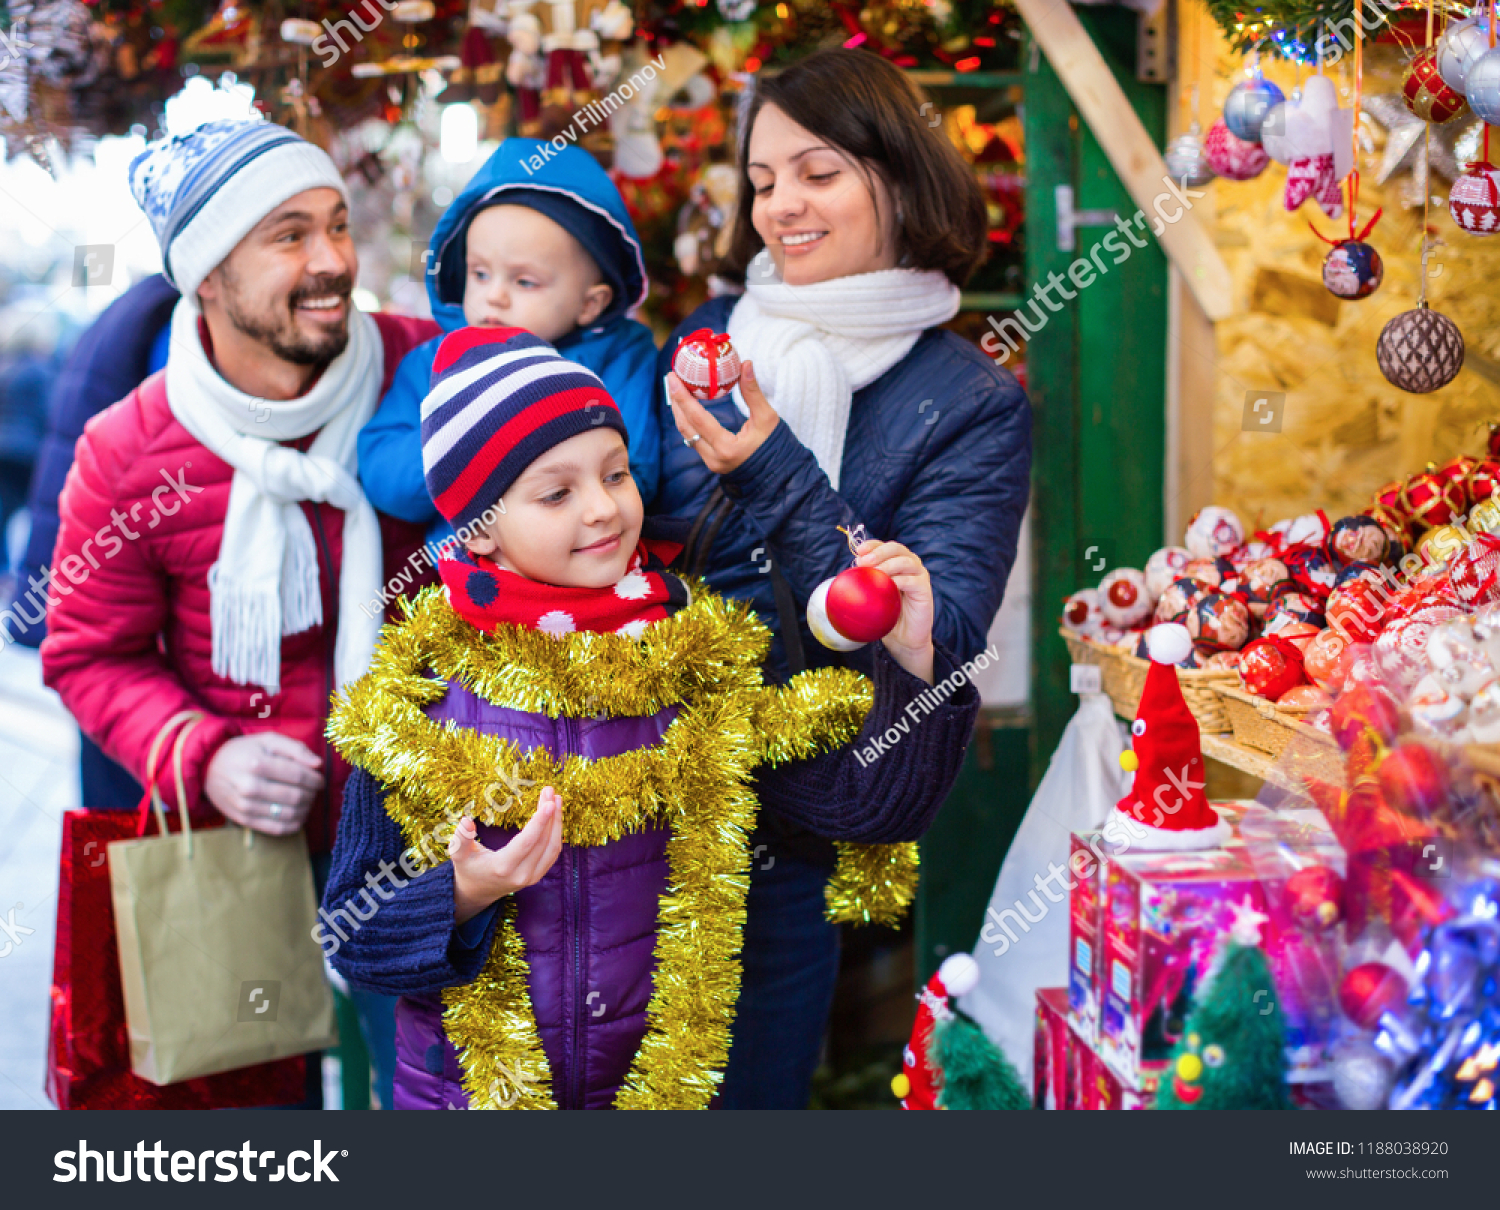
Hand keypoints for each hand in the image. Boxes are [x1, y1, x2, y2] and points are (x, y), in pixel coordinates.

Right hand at [203, 732, 324, 835]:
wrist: (209, 768)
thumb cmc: (245, 751)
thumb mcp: (268, 740)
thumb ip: (296, 749)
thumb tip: (318, 764)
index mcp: (257, 763)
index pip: (299, 776)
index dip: (316, 780)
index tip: (320, 779)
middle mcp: (250, 787)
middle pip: (296, 796)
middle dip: (312, 794)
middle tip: (314, 790)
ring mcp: (246, 806)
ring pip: (289, 814)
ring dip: (305, 809)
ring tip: (307, 801)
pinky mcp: (244, 820)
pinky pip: (277, 829)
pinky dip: (294, 824)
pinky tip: (298, 816)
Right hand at [450, 787, 563, 924]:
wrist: (478, 892)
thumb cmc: (468, 868)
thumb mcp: (459, 854)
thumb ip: (461, 838)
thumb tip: (466, 820)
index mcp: (502, 867)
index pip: (527, 842)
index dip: (540, 822)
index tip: (549, 802)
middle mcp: (521, 874)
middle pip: (543, 841)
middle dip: (550, 814)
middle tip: (550, 790)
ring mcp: (532, 877)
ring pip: (552, 847)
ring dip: (556, 822)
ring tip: (556, 798)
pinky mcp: (538, 875)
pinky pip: (552, 852)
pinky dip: (556, 832)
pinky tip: (554, 815)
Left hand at [666, 359, 779, 474]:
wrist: (778, 473)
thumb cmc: (775, 445)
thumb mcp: (767, 418)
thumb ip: (753, 392)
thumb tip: (746, 363)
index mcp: (727, 448)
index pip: (697, 419)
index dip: (683, 397)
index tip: (673, 378)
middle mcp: (714, 458)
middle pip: (686, 427)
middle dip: (677, 402)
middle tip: (672, 379)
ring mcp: (711, 463)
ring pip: (687, 435)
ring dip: (680, 412)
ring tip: (677, 390)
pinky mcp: (711, 462)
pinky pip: (694, 439)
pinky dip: (689, 422)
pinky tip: (688, 407)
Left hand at [855, 539, 936, 684]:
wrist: (902, 638)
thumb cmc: (886, 616)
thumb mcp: (872, 597)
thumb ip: (863, 584)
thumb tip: (845, 574)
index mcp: (896, 562)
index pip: (884, 546)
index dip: (872, 545)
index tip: (858, 551)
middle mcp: (910, 564)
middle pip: (896, 548)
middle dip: (878, 552)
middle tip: (864, 562)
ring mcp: (919, 575)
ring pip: (905, 561)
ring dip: (888, 564)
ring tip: (874, 572)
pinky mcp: (925, 589)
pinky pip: (913, 580)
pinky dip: (899, 580)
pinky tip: (889, 585)